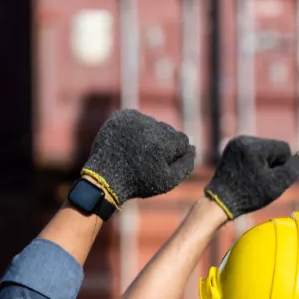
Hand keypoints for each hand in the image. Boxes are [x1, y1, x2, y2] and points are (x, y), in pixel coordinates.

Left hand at [81, 109, 195, 205]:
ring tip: (137, 153)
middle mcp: (151, 125)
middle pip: (167, 130)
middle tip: (147, 160)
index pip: (182, 141)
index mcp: (165, 141)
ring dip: (148, 135)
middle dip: (162, 143)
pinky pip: (136, 119)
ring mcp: (135, 118)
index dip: (173, 155)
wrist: (105, 179)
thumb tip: (193, 148)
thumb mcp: (168, 181)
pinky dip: (135, 129)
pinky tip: (129, 143)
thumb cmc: (139, 183)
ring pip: (152, 124)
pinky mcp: (122, 116)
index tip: (160, 165)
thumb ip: (186, 164)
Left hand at [205, 136, 298, 218]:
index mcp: (255, 146)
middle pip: (274, 148)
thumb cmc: (248, 195)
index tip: (269, 179)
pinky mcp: (232, 147)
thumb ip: (293, 169)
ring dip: (264, 162)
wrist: (220, 201)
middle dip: (272, 163)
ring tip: (252, 178)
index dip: (282, 166)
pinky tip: (247, 174)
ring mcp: (236, 142)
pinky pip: (253, 151)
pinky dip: (254, 161)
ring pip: (264, 149)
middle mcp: (244, 139)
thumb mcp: (277, 185)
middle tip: (260, 180)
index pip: (284, 148)